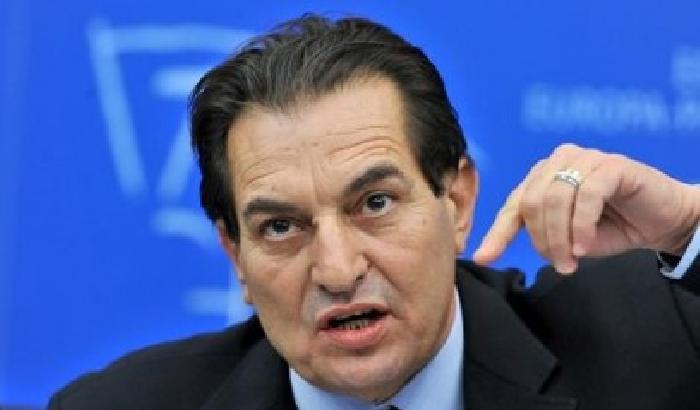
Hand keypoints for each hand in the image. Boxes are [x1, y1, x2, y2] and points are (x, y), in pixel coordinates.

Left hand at [473, 144, 699, 273]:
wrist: (660, 221)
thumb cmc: (609, 228)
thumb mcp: (567, 237)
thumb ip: (540, 236)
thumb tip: (496, 251)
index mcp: (541, 179)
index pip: (513, 207)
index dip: (497, 234)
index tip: (483, 259)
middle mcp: (558, 163)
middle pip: (532, 204)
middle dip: (543, 240)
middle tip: (560, 265)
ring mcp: (584, 159)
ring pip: (555, 199)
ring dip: (562, 238)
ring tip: (573, 260)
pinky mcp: (611, 165)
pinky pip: (586, 195)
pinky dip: (582, 225)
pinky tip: (585, 247)